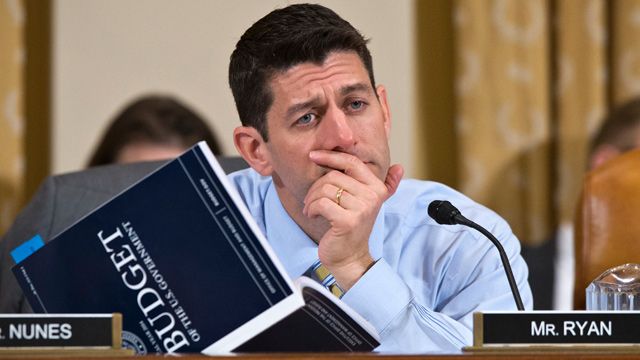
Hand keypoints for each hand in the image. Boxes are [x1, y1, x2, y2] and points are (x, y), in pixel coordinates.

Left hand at [302, 150, 403, 290]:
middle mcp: (372, 197)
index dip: (331, 156)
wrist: (350, 258)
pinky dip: (311, 208)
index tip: (314, 155)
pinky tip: (312, 215)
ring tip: (311, 208)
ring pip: (325, 189)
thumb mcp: (367, 203)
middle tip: (311, 199)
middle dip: (316, 187)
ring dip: (311, 199)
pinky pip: (321, 203)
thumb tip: (400, 167)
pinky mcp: (347, 221)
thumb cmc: (352, 228)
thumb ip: (383, 185)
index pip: (352, 162)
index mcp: (377, 188)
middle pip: (333, 176)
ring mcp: (361, 209)